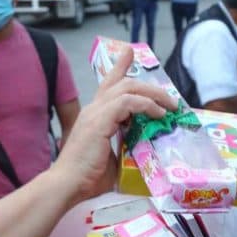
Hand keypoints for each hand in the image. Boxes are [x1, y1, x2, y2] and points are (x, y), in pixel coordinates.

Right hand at [51, 46, 174, 200]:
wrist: (67, 185)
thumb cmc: (87, 179)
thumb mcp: (113, 160)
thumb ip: (126, 150)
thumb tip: (146, 155)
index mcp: (94, 116)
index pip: (108, 84)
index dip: (120, 67)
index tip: (130, 52)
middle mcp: (93, 109)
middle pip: (124, 83)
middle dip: (150, 87)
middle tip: (169, 98)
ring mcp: (95, 113)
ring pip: (128, 88)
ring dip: (153, 95)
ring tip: (169, 107)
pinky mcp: (100, 120)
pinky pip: (128, 102)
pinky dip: (146, 105)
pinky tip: (159, 115)